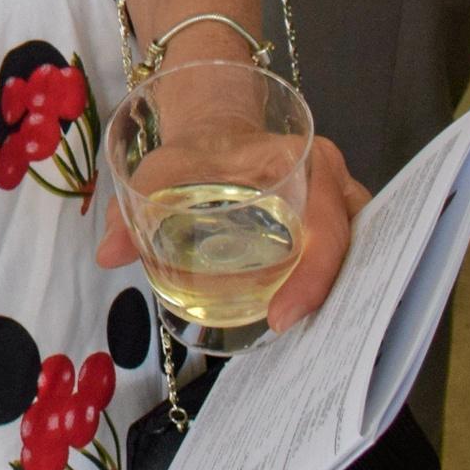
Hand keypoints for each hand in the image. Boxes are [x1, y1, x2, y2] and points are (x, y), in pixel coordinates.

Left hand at [98, 133, 367, 327]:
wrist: (215, 131)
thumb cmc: (193, 153)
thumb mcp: (159, 172)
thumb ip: (129, 213)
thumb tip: (108, 255)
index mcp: (302, 158)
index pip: (327, 222)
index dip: (313, 274)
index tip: (279, 317)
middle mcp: (333, 180)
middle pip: (356, 243)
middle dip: (333, 293)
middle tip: (291, 334)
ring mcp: (342, 202)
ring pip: (362, 252)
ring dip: (341, 292)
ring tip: (312, 338)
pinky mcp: (337, 222)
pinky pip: (350, 255)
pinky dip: (335, 286)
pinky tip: (311, 321)